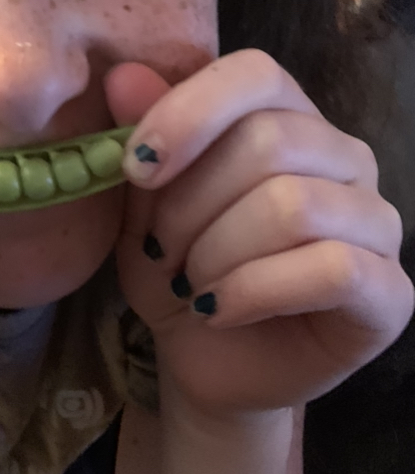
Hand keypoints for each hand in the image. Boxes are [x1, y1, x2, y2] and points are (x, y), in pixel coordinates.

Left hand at [108, 50, 413, 417]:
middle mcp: (343, 159)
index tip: (136, 168)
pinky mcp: (390, 291)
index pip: (254, 74)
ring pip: (293, 206)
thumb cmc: (177, 276)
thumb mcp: (141, 213)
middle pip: (267, 143)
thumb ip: (144, 145)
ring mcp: (376, 224)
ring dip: (215, 256)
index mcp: (287, 122)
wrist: (205, 361)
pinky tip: (217, 312)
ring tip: (190, 286)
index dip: (188, 114)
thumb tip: (124, 76)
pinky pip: (329, 269)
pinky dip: (251, 293)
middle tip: (162, 254)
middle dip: (188, 208)